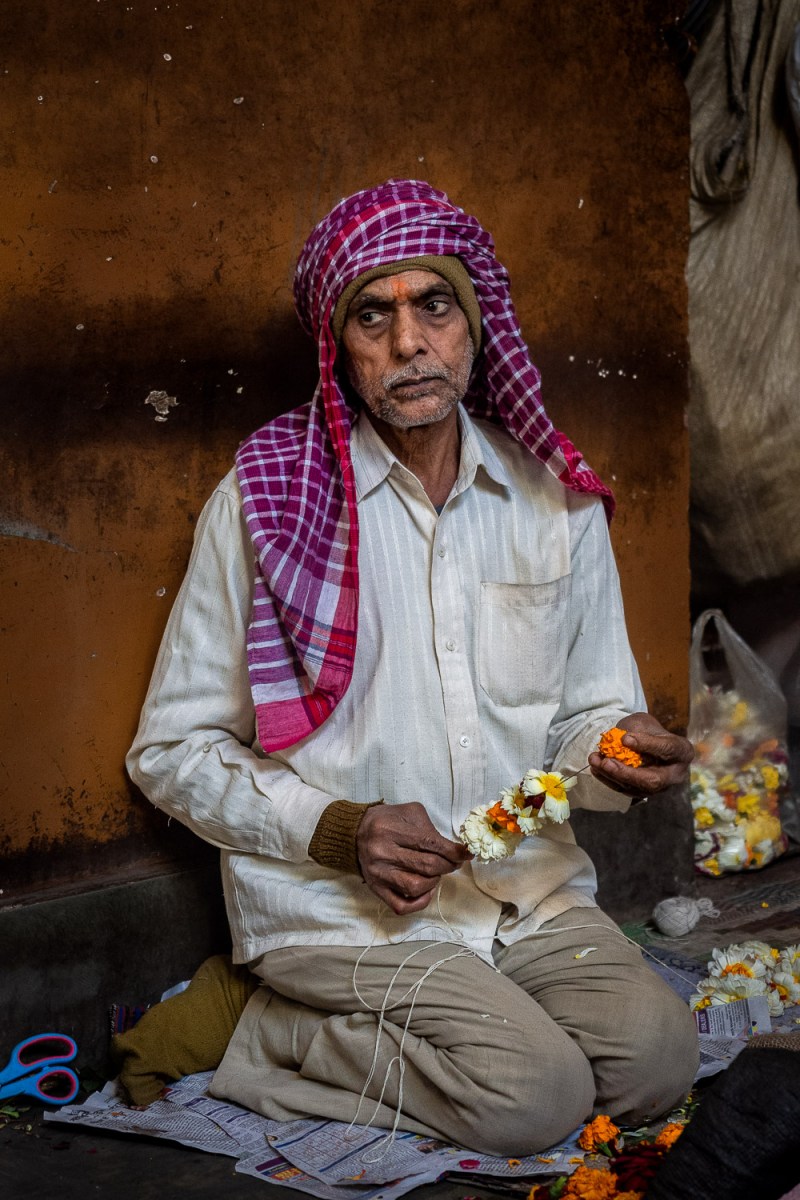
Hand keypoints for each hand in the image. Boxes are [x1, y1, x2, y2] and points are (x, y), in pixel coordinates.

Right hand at [356, 802, 471, 914]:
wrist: (355, 832)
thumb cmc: (387, 820)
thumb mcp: (409, 813)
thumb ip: (430, 828)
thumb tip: (453, 848)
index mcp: (391, 830)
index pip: (430, 844)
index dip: (453, 851)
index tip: (466, 853)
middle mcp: (383, 852)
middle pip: (427, 866)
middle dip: (448, 865)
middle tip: (454, 862)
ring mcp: (379, 874)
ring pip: (416, 886)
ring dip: (434, 881)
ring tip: (436, 873)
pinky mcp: (376, 888)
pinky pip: (401, 905)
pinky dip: (419, 902)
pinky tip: (426, 891)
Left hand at [587, 712, 693, 799]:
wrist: (644, 742)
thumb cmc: (646, 729)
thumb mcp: (643, 722)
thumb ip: (635, 730)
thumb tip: (621, 742)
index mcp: (682, 751)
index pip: (667, 749)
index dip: (647, 744)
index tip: (625, 738)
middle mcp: (676, 774)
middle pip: (653, 779)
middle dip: (627, 773)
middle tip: (607, 762)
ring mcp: (661, 787)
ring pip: (637, 788)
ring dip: (613, 776)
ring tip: (595, 761)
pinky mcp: (644, 793)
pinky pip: (626, 791)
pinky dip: (609, 780)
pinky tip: (596, 768)